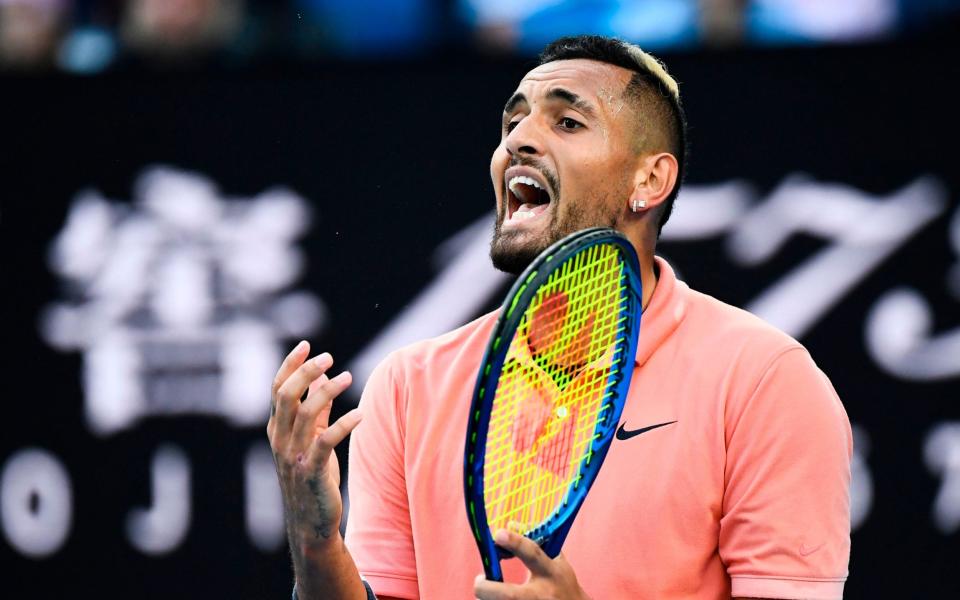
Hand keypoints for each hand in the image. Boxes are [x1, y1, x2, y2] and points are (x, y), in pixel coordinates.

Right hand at [267, 341, 361, 550]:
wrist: (311, 521)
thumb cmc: (312, 475)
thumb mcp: (311, 438)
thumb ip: (316, 409)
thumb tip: (323, 376)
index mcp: (277, 427)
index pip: (277, 388)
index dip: (289, 364)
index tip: (306, 344)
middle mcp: (280, 439)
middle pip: (286, 395)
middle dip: (306, 371)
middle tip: (329, 357)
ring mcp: (293, 455)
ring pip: (305, 414)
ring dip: (327, 391)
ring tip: (349, 377)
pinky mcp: (311, 471)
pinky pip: (325, 442)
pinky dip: (344, 424)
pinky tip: (360, 414)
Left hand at [473, 529, 590, 599]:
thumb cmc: (562, 582)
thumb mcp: (556, 559)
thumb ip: (535, 540)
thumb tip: (510, 524)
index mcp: (551, 573)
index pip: (533, 554)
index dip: (516, 543)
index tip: (498, 534)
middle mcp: (542, 595)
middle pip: (509, 596)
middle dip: (486, 588)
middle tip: (479, 581)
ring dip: (487, 599)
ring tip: (487, 593)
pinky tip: (495, 599)